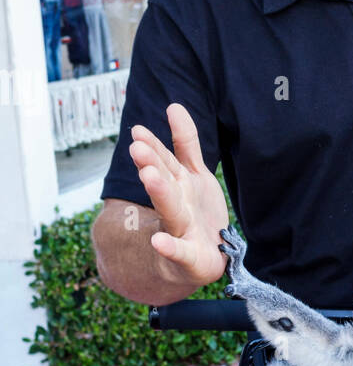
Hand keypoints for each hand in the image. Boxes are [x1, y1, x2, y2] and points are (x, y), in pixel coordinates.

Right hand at [128, 103, 228, 288]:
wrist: (203, 259)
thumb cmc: (195, 214)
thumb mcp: (192, 175)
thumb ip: (185, 143)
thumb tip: (173, 106)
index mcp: (176, 186)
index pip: (165, 163)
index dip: (155, 147)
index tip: (139, 131)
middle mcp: (175, 205)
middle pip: (164, 182)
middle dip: (152, 165)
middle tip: (138, 147)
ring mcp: (182, 230)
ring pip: (170, 209)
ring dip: (159, 192)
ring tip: (148, 175)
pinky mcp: (190, 257)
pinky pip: (180, 251)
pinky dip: (168, 247)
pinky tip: (158, 241)